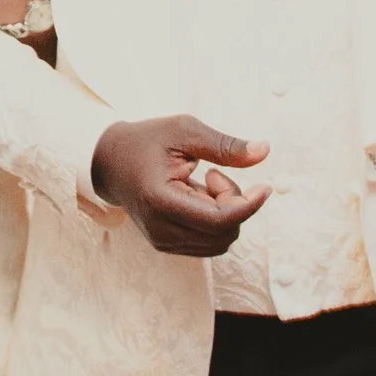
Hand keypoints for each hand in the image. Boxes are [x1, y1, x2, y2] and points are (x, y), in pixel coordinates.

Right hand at [90, 115, 267, 255]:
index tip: (265, 186)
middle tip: (214, 173)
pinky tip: (198, 197)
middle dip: (234, 203)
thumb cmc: (146, 141)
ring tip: (203, 184)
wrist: (109, 161)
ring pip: (220, 242)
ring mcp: (162, 241)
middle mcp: (160, 229)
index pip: (220, 220)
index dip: (250, 205)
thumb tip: (264, 151)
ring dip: (226, 213)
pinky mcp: (166, 245)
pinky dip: (215, 221)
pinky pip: (208, 242)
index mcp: (161, 201)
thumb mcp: (184, 131)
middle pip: (225, 233)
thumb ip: (224, 145)